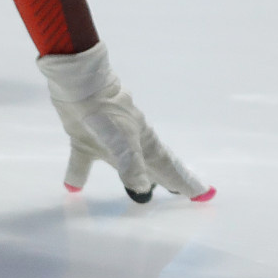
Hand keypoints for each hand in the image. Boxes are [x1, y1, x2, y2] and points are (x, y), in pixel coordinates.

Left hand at [37, 42, 212, 202]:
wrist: (78, 84)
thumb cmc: (105, 112)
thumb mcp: (122, 139)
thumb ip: (131, 164)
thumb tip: (142, 188)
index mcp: (145, 143)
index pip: (170, 168)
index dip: (185, 182)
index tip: (204, 194)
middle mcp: (129, 143)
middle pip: (153, 166)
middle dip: (168, 179)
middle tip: (182, 191)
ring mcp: (106, 141)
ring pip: (124, 165)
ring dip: (133, 178)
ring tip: (142, 191)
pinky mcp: (83, 137)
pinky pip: (82, 162)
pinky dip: (77, 174)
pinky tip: (72, 188)